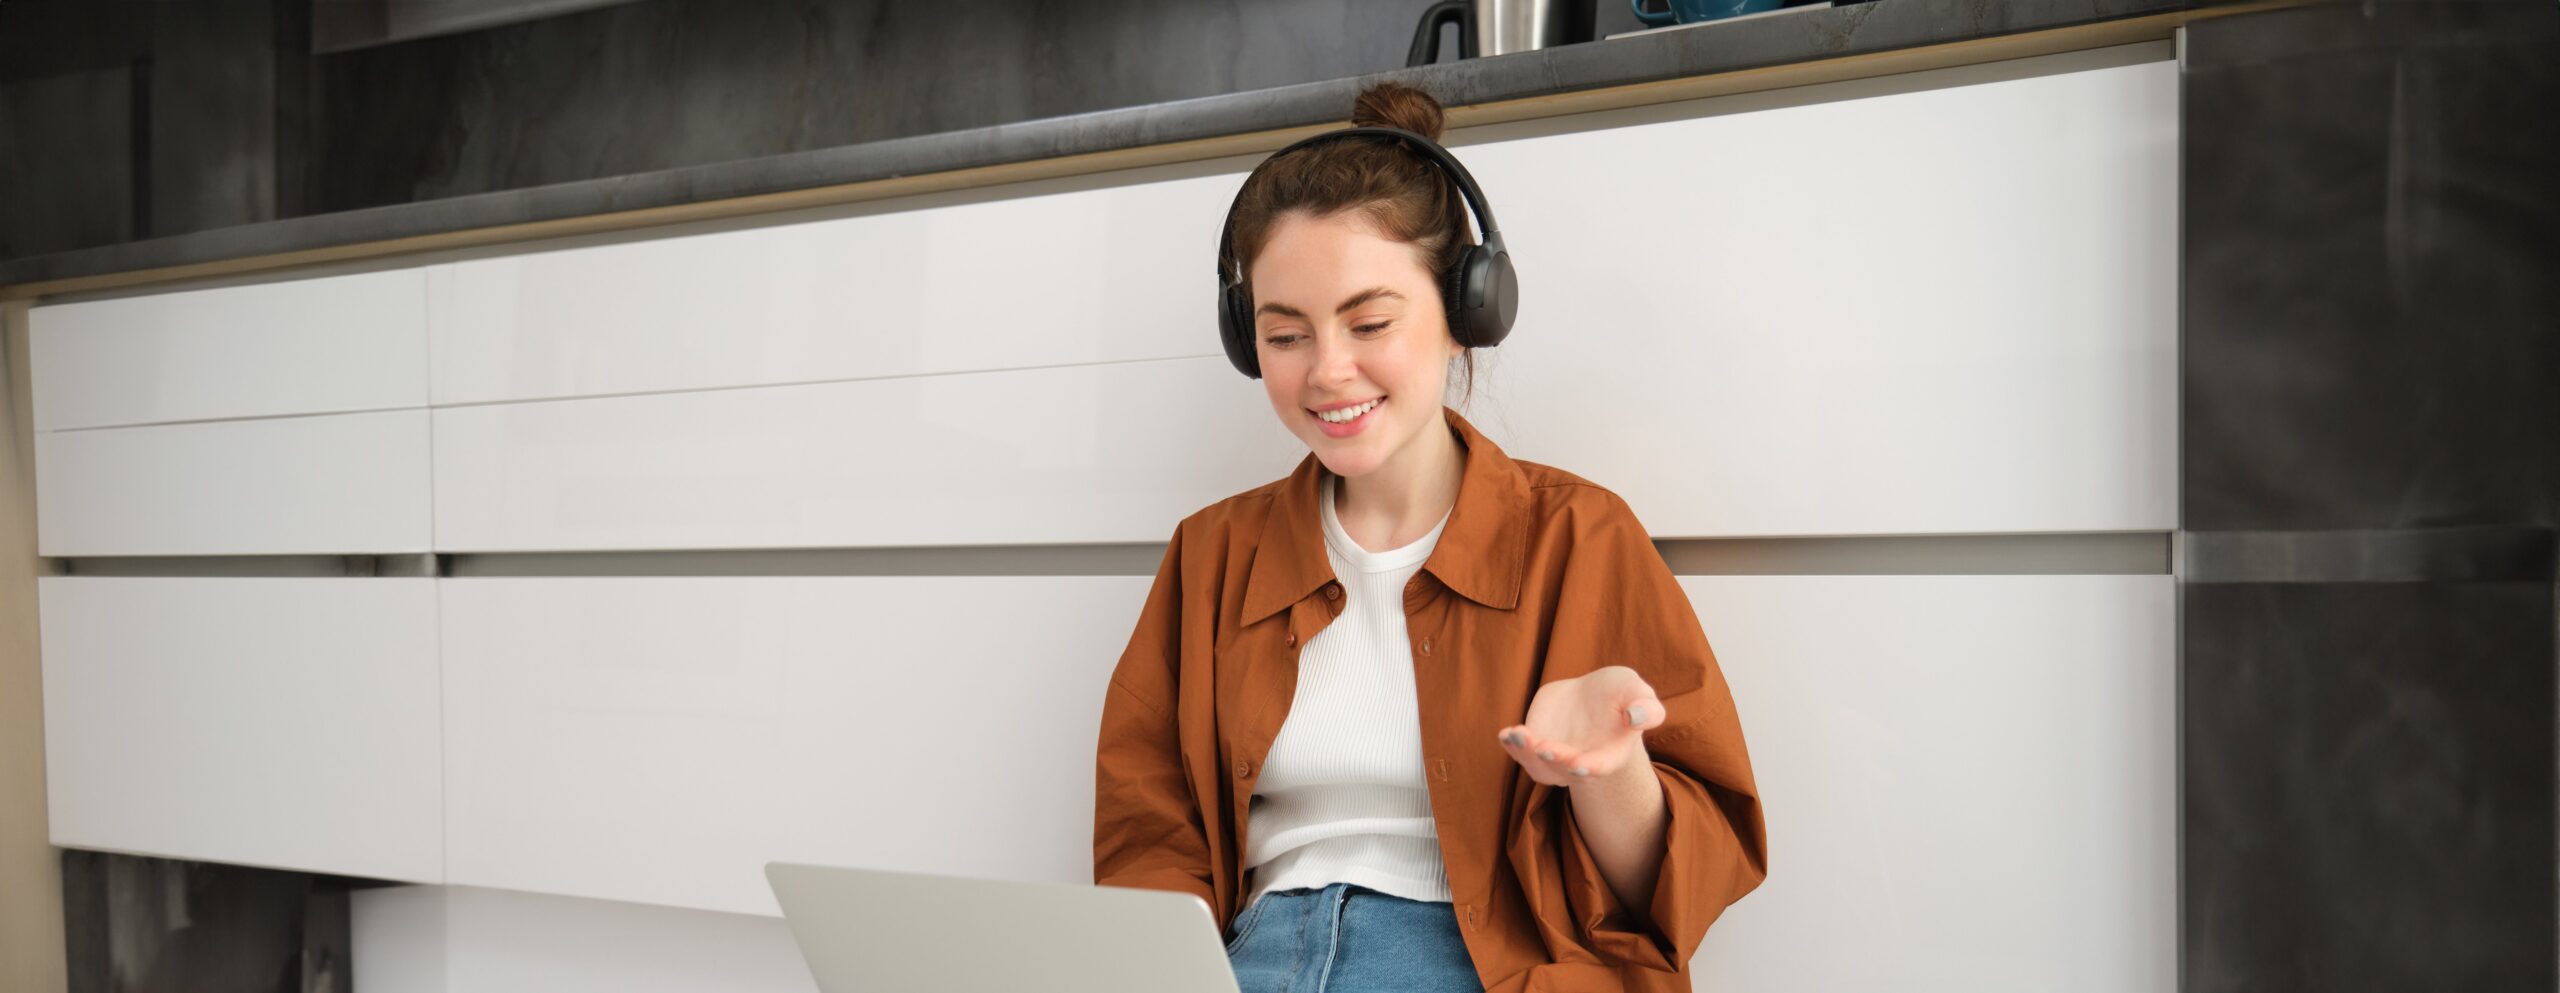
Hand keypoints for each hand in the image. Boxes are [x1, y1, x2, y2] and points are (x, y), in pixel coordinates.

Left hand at [1496, 665, 1665, 785]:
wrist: (1591, 694)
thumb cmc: (1619, 694)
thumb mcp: (1636, 691)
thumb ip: (1646, 707)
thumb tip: (1636, 717)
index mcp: (1610, 754)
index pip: (1601, 767)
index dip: (1591, 767)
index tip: (1578, 764)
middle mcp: (1580, 762)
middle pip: (1564, 770)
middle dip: (1554, 759)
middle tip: (1544, 746)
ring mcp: (1555, 756)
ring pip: (1538, 766)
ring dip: (1526, 754)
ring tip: (1517, 734)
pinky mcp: (1534, 743)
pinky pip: (1520, 751)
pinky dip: (1511, 745)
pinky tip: (1506, 733)